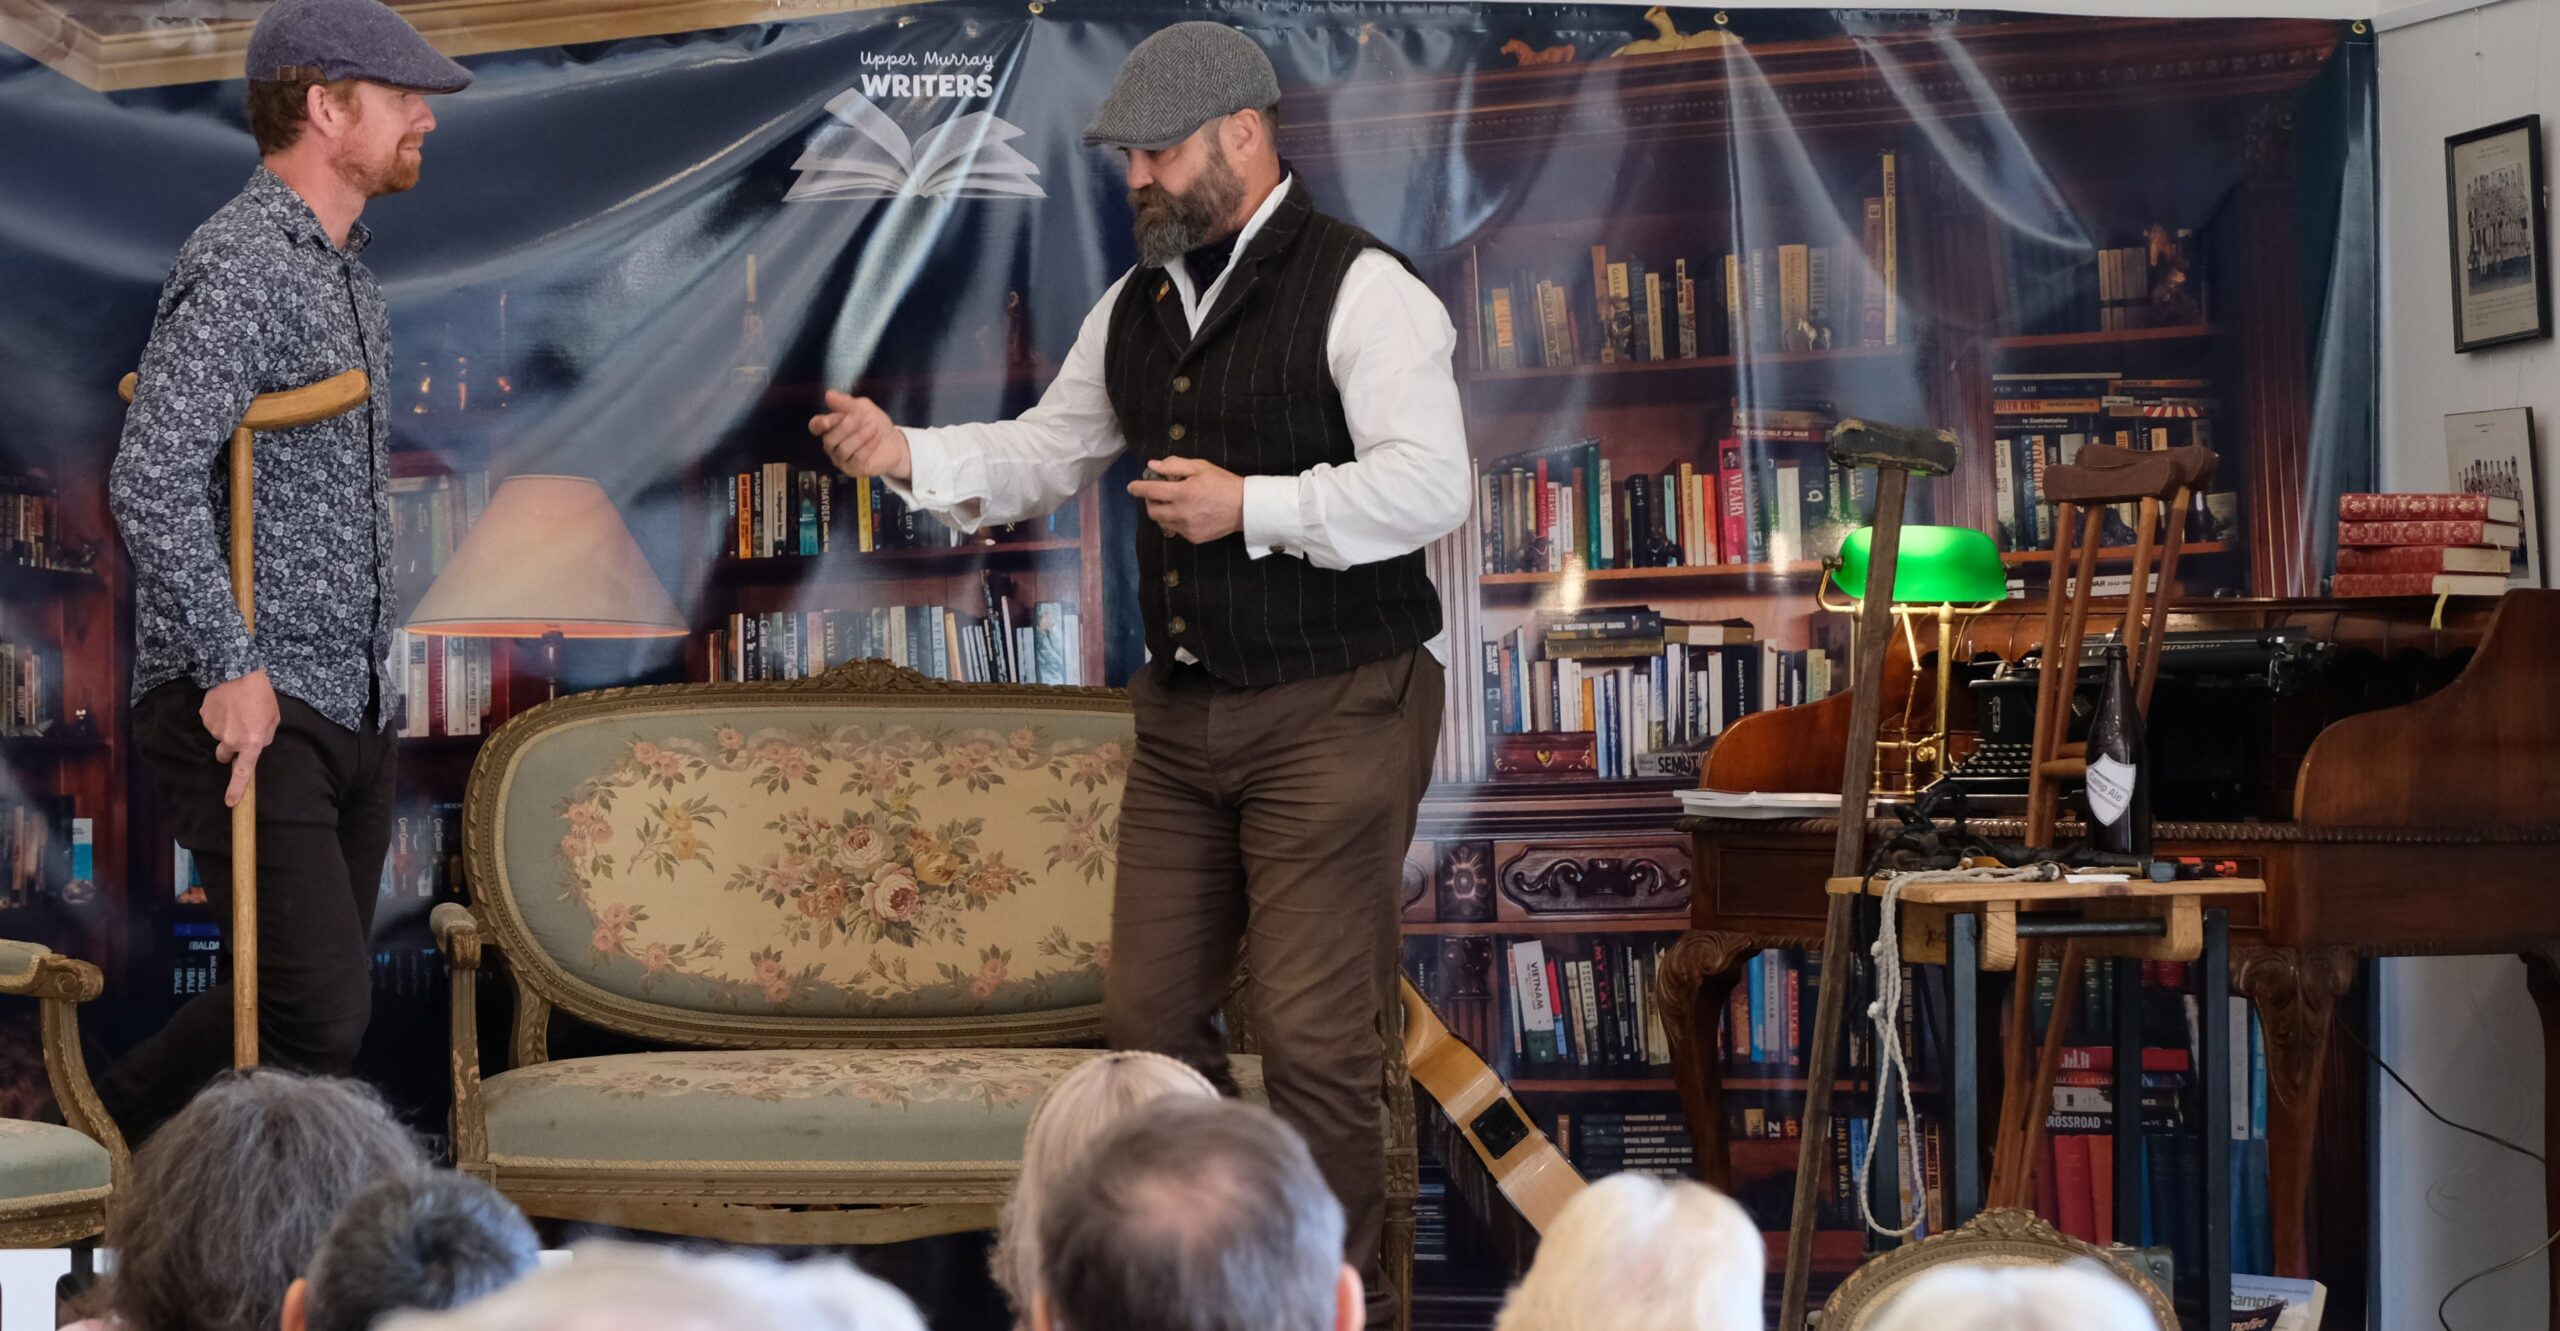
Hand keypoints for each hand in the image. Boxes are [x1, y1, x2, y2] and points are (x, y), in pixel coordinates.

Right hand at [201, 669, 278, 808]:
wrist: (235, 671)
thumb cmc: (260, 694)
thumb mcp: (273, 717)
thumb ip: (266, 736)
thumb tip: (257, 745)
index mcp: (252, 742)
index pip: (244, 772)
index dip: (237, 789)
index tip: (231, 802)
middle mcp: (231, 740)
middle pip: (225, 755)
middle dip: (230, 748)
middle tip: (240, 729)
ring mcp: (215, 730)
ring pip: (219, 736)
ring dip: (227, 727)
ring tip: (236, 709)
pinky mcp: (204, 718)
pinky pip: (211, 723)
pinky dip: (218, 717)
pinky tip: (225, 704)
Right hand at [810, 391, 912, 481]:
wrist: (895, 442)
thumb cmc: (875, 423)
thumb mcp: (863, 408)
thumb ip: (846, 402)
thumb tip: (828, 394)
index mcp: (830, 428)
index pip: (815, 427)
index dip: (820, 423)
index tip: (828, 420)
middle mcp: (832, 445)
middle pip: (829, 439)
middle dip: (846, 427)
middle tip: (862, 417)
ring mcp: (841, 459)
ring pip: (843, 449)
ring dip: (860, 436)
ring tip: (873, 426)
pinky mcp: (853, 470)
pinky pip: (857, 458)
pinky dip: (868, 446)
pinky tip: (876, 437)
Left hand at [1126, 455, 1244, 543]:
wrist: (1245, 507)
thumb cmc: (1223, 483)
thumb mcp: (1200, 467)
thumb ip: (1174, 465)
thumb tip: (1153, 465)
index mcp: (1182, 493)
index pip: (1150, 492)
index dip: (1137, 488)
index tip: (1132, 487)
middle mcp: (1181, 513)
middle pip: (1152, 511)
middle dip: (1150, 501)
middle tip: (1158, 493)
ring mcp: (1187, 528)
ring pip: (1162, 522)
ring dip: (1162, 512)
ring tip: (1174, 503)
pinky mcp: (1193, 537)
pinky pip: (1175, 530)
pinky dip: (1175, 521)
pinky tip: (1187, 513)